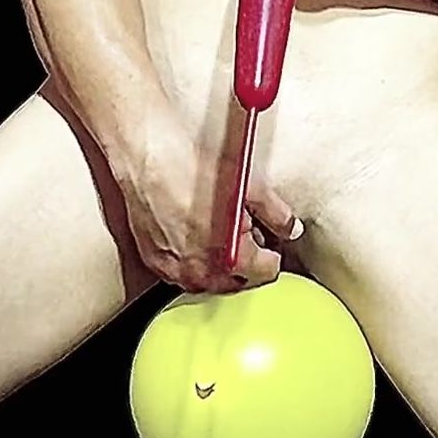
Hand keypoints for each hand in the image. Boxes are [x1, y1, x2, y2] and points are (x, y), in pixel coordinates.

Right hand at [119, 110, 302, 293]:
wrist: (148, 156)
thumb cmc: (193, 168)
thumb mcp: (250, 187)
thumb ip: (277, 215)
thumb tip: (290, 228)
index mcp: (232, 259)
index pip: (267, 272)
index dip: (271, 251)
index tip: (268, 238)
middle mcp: (202, 273)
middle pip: (239, 281)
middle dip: (247, 261)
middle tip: (246, 231)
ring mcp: (175, 270)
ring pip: (209, 280)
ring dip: (219, 263)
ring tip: (218, 231)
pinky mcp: (154, 262)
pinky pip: (181, 273)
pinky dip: (192, 260)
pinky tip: (194, 235)